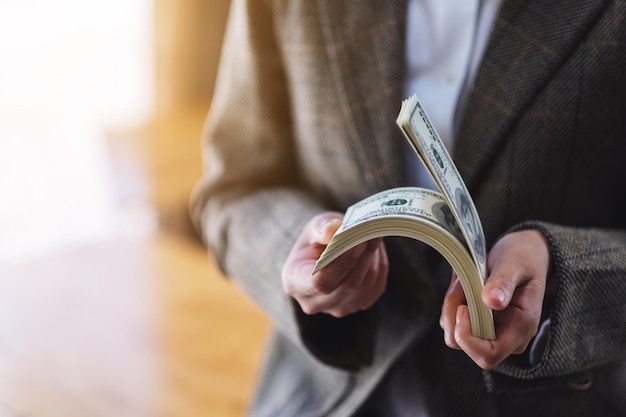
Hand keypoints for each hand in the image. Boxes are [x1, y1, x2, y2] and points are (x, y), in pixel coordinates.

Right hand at [282, 212, 388, 317]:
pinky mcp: (358, 306)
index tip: (357, 241)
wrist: (322, 253)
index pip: (320, 283)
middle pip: (347, 285)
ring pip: (365, 286)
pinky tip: (375, 249)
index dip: (342, 263)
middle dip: (363, 257)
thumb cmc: (316, 238)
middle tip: (373, 233)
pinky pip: (375, 287)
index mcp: (294, 283)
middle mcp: (314, 302)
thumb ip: (321, 227)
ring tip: (375, 236)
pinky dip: (379, 266)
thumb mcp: (314, 227)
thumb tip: (333, 230)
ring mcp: (337, 308)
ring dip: (373, 259)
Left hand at [440, 229, 550, 368]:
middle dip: (454, 313)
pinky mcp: (477, 324)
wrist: (523, 253)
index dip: (468, 338)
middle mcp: (506, 337)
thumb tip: (493, 301)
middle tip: (462, 284)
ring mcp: (490, 332)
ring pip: (454, 331)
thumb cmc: (523, 258)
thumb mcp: (515, 264)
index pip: (488, 355)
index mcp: (521, 327)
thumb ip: (504, 282)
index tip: (463, 308)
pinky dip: (452, 302)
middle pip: (464, 344)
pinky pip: (452, 321)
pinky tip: (464, 284)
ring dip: (452, 304)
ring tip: (465, 280)